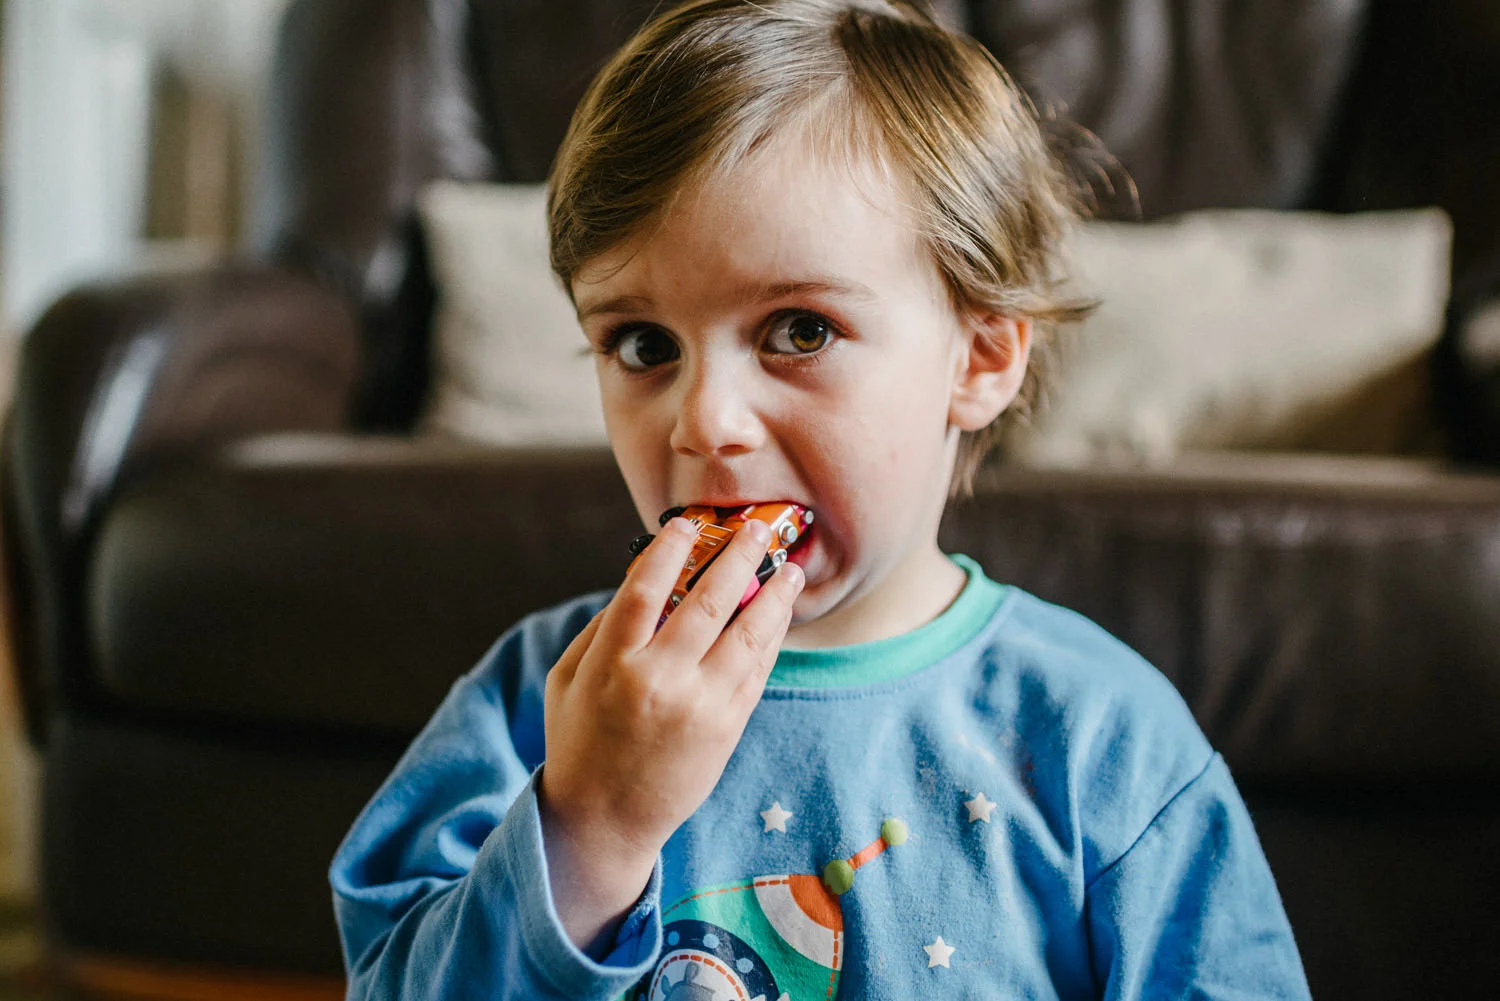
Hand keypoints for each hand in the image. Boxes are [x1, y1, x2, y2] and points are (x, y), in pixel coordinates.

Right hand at [536, 516, 804, 954]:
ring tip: (791, 569)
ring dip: (774, 596)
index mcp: (612, 663)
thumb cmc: (580, 741)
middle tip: (755, 530)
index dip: (670, 551)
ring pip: (748, 635)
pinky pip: (757, 670)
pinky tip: (780, 615)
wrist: (604, 819)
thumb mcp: (568, 680)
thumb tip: (642, 578)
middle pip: (709, 602)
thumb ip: (602, 628)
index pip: (645, 589)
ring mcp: (700, 705)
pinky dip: (772, 637)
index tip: (687, 525)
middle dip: (737, 558)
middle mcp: (660, 680)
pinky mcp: (727, 726)